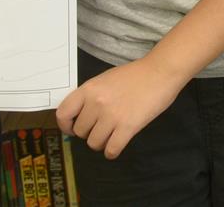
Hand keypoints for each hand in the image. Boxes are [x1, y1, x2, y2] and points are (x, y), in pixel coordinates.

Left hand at [56, 57, 185, 158]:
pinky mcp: (128, 127)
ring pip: (94, 143)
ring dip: (101, 143)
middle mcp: (96, 103)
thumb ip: (91, 95)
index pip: (63, 114)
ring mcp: (112, 116)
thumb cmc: (134, 74)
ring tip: (111, 135)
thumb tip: (80, 115)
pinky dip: (112, 151)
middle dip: (89, 132)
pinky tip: (117, 144)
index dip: (66, 125)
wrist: (160, 72)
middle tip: (101, 127)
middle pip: (80, 132)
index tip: (73, 128)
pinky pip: (111, 150)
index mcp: (88, 89)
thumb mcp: (105, 79)